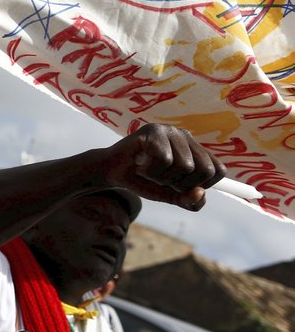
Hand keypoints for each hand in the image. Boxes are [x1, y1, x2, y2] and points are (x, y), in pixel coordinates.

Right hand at [100, 124, 224, 210]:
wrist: (113, 172)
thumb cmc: (143, 180)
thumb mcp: (170, 195)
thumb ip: (189, 200)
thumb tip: (199, 193)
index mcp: (195, 150)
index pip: (218, 171)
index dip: (200, 186)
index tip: (180, 187)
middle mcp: (186, 137)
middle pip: (204, 170)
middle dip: (180, 185)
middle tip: (161, 180)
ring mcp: (170, 131)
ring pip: (184, 166)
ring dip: (162, 178)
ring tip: (148, 171)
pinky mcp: (154, 131)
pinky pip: (165, 159)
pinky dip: (150, 171)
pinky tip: (140, 165)